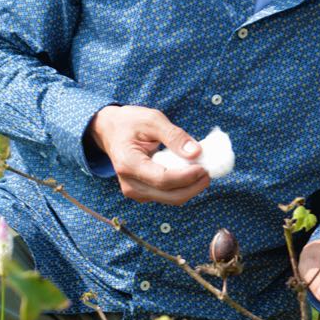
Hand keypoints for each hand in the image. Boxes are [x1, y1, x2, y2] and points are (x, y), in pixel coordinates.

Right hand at [87, 105, 209, 204]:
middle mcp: (130, 184)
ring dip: (191, 188)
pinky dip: (183, 187)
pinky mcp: (142, 194)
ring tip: (203, 170)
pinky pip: (168, 196)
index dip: (187, 176)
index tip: (204, 167)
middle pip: (170, 195)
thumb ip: (175, 136)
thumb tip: (197, 153)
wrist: (110, 131)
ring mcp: (135, 192)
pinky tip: (189, 173)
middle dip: (194, 186)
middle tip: (209, 170)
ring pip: (171, 199)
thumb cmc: (130, 123)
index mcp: (129, 164)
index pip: (163, 179)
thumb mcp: (152, 120)